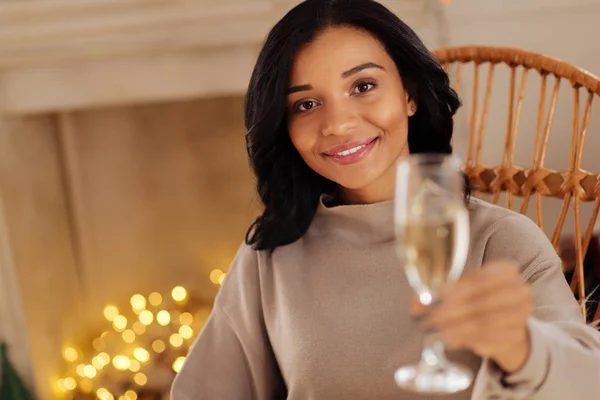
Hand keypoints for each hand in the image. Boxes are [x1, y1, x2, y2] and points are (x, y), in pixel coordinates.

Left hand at [418, 261, 532, 372]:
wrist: (509, 322)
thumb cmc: (482, 299)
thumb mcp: (465, 289)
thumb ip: (442, 292)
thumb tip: (416, 303)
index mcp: (507, 271)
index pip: (480, 278)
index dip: (457, 288)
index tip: (438, 295)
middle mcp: (519, 291)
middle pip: (482, 302)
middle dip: (453, 311)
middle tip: (431, 318)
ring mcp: (521, 315)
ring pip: (484, 323)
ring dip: (456, 328)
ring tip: (436, 332)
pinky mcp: (516, 336)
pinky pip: (489, 339)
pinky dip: (466, 340)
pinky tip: (449, 340)